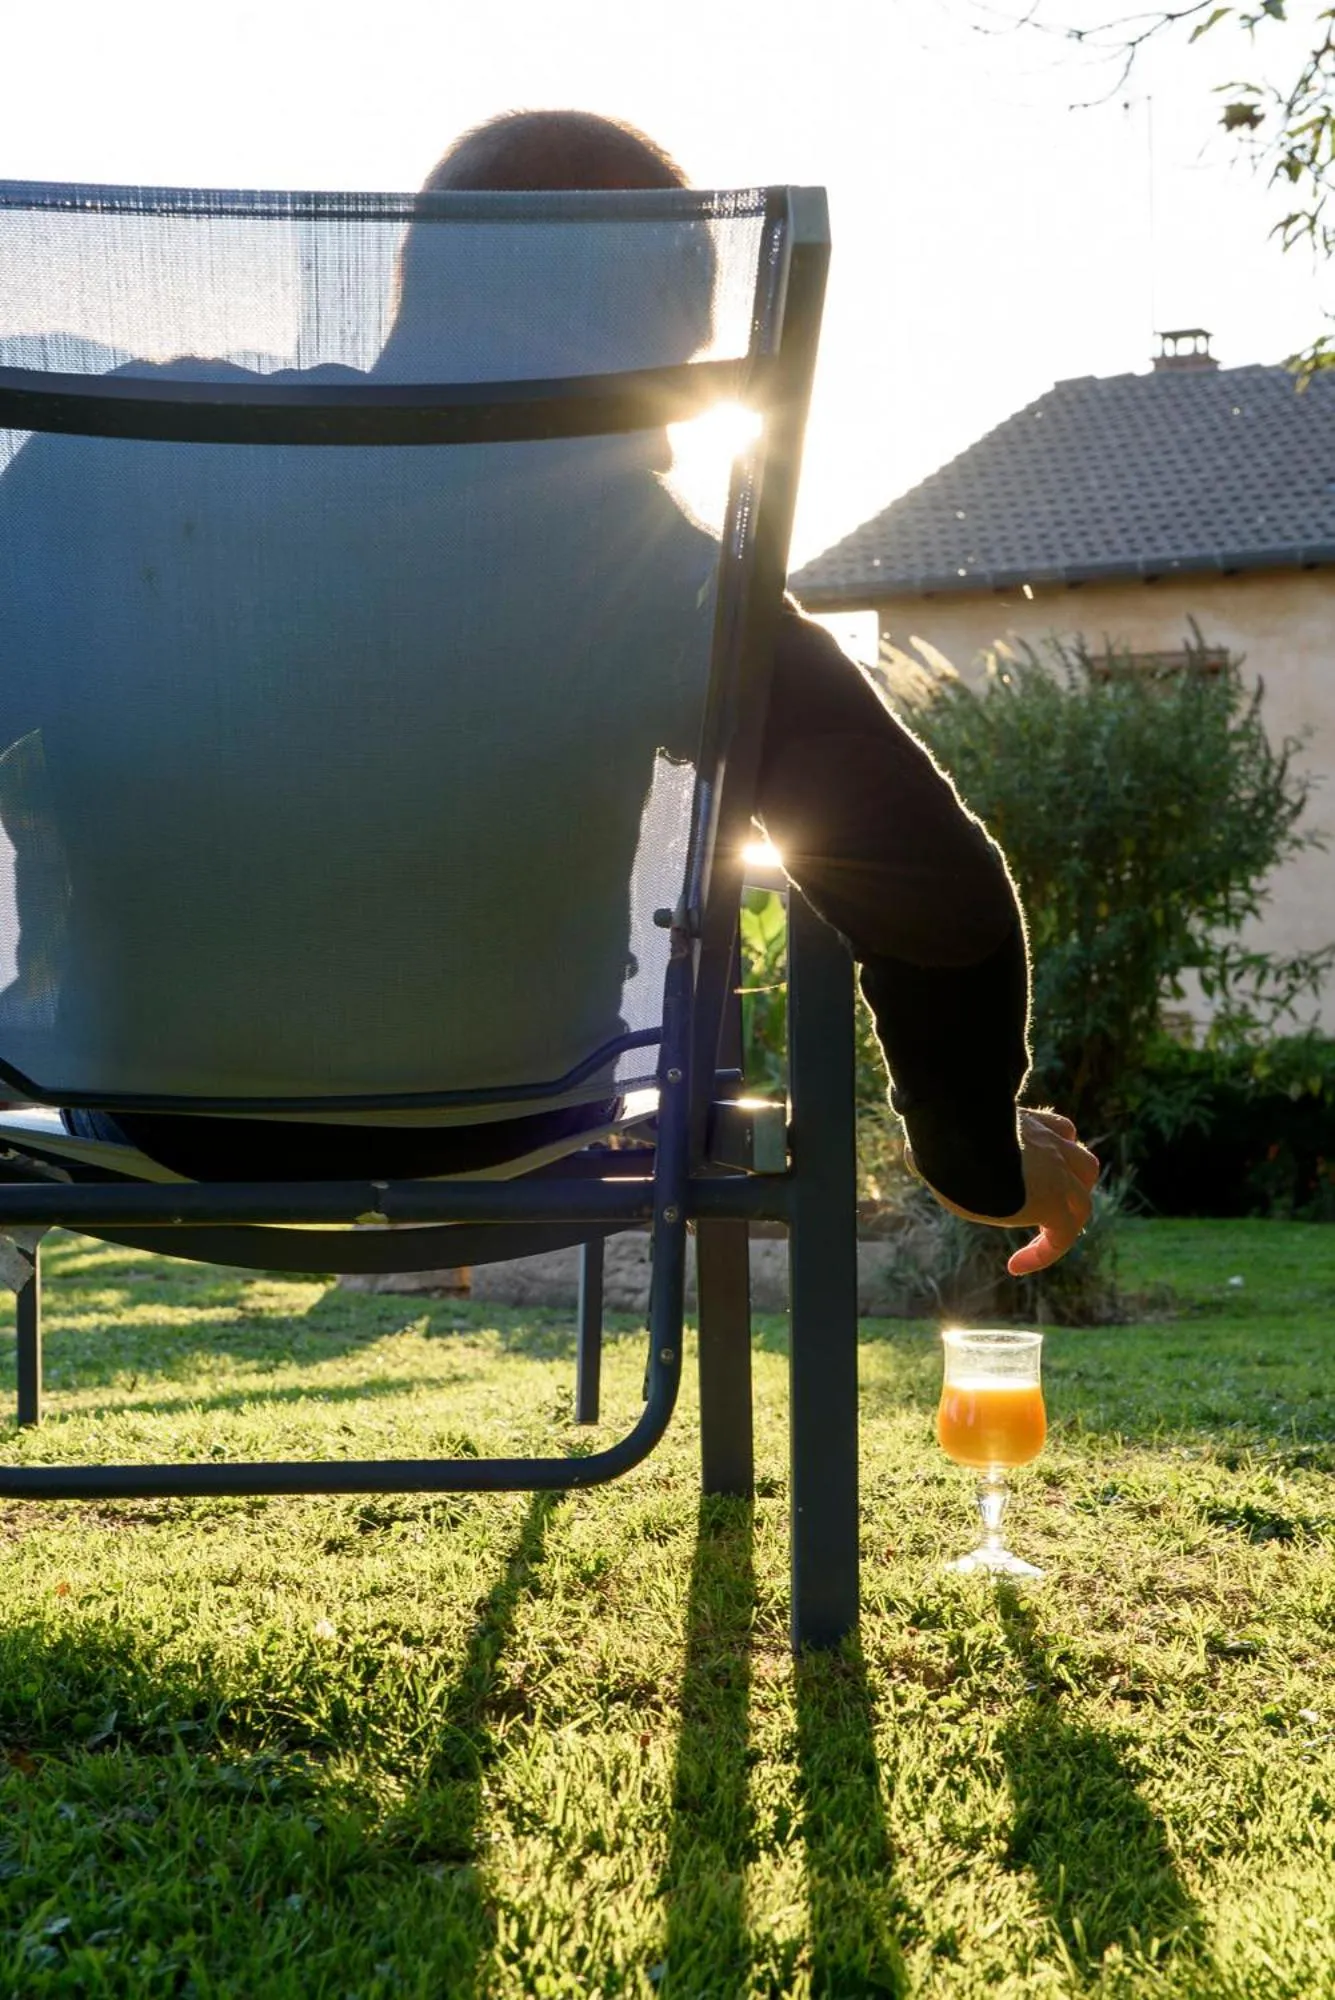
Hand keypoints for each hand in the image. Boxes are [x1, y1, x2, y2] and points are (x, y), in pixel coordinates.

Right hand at [913, 1107, 1100, 1276]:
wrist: (960, 1135)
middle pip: (1079, 1162)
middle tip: (1047, 1204)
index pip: (1057, 1130)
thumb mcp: (942, 1134)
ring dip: (1065, 1220)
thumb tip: (913, 1155)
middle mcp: (1048, 1144)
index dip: (1048, 1149)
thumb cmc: (941, 1132)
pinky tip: (1015, 1266)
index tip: (1025, 1169)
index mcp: (1027, 1122)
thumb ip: (939, 1145)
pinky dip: (1044, 1254)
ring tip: (1040, 1241)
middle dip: (1070, 1184)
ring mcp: (1057, 1172)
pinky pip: (1062, 1236)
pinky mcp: (1053, 1203)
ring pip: (1082, 1201)